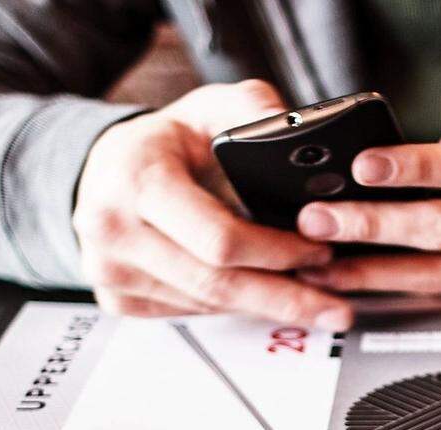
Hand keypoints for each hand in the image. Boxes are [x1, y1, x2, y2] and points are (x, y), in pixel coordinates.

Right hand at [74, 80, 352, 328]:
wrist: (105, 170)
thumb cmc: (164, 142)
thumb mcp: (208, 107)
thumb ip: (253, 109)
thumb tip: (292, 128)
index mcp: (136, 179)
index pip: (218, 238)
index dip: (276, 252)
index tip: (319, 252)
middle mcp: (113, 230)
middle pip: (216, 284)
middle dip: (284, 298)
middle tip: (335, 309)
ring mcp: (111, 271)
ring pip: (206, 304)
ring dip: (263, 305)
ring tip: (312, 302)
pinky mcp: (116, 299)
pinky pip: (189, 312)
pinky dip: (232, 307)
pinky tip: (262, 298)